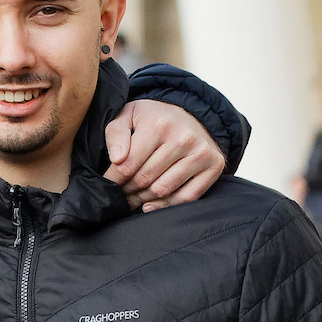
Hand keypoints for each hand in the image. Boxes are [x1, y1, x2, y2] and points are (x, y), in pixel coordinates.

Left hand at [105, 99, 226, 211]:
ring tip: (132, 198)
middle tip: (119, 194)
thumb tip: (117, 159)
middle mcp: (183, 138)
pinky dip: (166, 206)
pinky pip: (187, 197)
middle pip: (145, 179)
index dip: (113, 180)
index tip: (107, 185)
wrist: (188, 115)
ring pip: (163, 190)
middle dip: (126, 191)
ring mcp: (201, 152)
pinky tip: (150, 205)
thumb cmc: (152, 119)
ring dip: (142, 200)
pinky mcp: (214, 165)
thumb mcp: (127, 116)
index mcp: (158, 125)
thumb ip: (115, 135)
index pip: (127, 165)